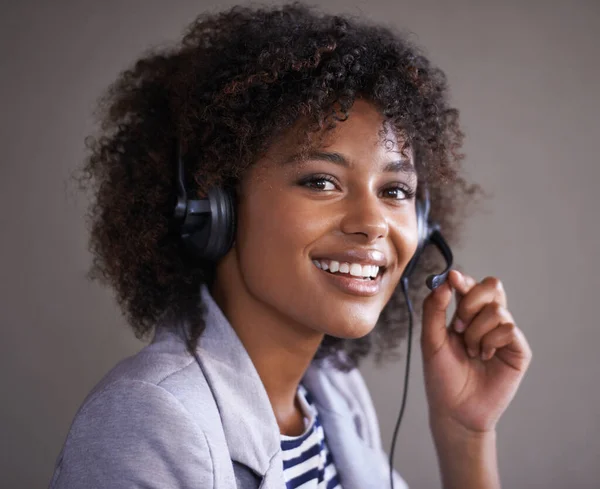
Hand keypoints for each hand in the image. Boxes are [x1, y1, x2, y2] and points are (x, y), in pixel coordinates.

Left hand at [421, 269, 531, 433]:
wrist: (455, 409)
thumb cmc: (441, 376)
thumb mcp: (430, 340)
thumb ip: (434, 309)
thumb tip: (445, 281)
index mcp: (466, 315)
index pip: (470, 285)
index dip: (463, 279)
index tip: (453, 279)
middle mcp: (487, 320)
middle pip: (492, 286)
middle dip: (471, 301)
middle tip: (458, 325)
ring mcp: (504, 334)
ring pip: (497, 310)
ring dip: (476, 330)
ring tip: (470, 350)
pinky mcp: (518, 350)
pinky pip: (509, 329)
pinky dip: (490, 341)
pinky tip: (484, 356)